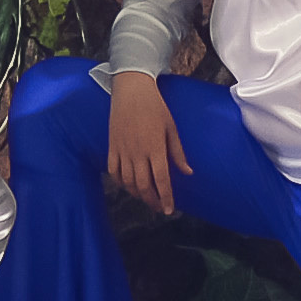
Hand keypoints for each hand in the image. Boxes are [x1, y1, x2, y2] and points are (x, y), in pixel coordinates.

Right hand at [101, 70, 188, 212]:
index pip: (162, 181)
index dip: (166, 198)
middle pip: (144, 186)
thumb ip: (178, 153)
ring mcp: (122, 150)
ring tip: (147, 198)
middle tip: (159, 207)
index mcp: (155, 148)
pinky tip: (128, 186)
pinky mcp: (112, 146)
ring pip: (128, 182)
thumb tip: (188, 172)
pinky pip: (114, 171)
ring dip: (137, 194)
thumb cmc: (155, 107)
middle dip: (152, 200)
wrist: (131, 90)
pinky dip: (120, 182)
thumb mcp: (171, 128)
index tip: (169, 210)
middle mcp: (138, 153)